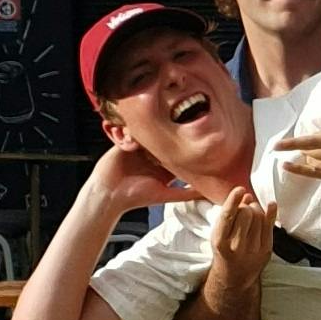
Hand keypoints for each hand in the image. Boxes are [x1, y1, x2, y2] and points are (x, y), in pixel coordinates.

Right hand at [88, 139, 202, 218]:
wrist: (110, 196)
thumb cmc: (138, 197)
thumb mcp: (166, 195)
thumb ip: (188, 193)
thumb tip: (210, 195)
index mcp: (163, 164)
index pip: (176, 149)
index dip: (183, 143)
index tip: (192, 135)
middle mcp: (151, 154)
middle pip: (163, 138)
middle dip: (166, 131)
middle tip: (173, 122)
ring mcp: (137, 148)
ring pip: (146, 132)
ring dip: (146, 131)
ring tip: (146, 136)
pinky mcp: (123, 143)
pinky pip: (128, 131)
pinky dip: (130, 132)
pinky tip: (131, 142)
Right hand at [207, 186, 275, 289]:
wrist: (234, 277)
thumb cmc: (225, 250)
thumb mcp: (219, 235)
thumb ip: (230, 215)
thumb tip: (246, 195)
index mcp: (219, 241)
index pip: (227, 216)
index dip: (234, 201)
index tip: (240, 189)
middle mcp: (236, 246)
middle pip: (246, 214)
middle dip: (246, 206)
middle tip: (244, 209)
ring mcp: (253, 249)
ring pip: (259, 217)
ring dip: (256, 209)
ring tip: (251, 214)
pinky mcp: (266, 250)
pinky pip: (271, 226)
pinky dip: (271, 212)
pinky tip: (271, 204)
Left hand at [276, 125, 320, 187]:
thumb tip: (315, 136)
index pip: (309, 141)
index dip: (290, 144)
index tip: (275, 146)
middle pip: (310, 153)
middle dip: (305, 149)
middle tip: (301, 145)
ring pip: (314, 164)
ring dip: (308, 158)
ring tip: (300, 154)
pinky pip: (320, 176)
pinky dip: (306, 170)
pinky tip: (293, 167)